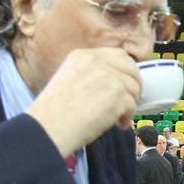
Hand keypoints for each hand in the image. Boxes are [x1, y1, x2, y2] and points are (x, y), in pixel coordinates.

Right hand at [26, 48, 141, 156]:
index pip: (117, 55)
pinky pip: (132, 105)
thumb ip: (91, 75)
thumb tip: (115, 82)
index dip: (126, 70)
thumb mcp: (69, 79)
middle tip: (129, 100)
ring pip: (134, 88)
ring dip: (130, 104)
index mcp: (83, 56)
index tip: (125, 84)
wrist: (48, 127)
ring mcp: (109, 77)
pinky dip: (127, 117)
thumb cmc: (55, 112)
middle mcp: (97, 62)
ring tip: (118, 117)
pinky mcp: (117, 95)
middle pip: (131, 68)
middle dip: (134, 85)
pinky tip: (118, 124)